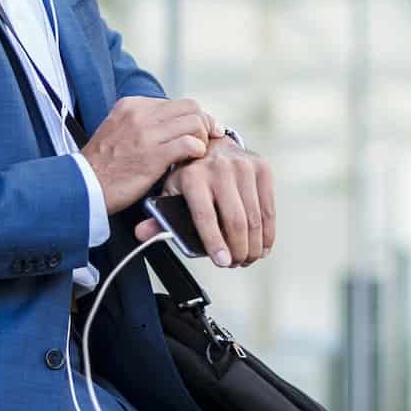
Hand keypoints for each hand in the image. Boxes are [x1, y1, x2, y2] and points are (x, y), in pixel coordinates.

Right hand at [82, 96, 217, 214]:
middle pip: (190, 107)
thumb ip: (141, 123)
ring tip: (197, 153)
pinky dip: (198, 151)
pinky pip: (190, 144)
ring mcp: (147, 133)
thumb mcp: (116, 130)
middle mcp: (140, 114)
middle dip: (205, 123)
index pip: (175, 102)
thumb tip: (170, 125)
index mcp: (132, 105)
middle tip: (208, 139)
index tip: (198, 131)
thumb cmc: (102, 166)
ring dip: (202, 138)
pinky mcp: (153, 155)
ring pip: (194, 122)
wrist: (84, 186)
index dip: (192, 117)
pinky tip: (192, 162)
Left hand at [134, 134, 274, 267]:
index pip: (205, 216)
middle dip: (238, 249)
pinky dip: (267, 233)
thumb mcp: (172, 193)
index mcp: (192, 176)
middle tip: (235, 263)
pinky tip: (263, 246)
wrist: (212, 146)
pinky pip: (268, 208)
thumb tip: (142, 234)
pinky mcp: (262, 168)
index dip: (214, 243)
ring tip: (247, 258)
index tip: (222, 262)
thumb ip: (159, 217)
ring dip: (253, 245)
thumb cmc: (191, 177)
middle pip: (234, 220)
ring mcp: (243, 166)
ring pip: (254, 218)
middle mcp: (219, 168)